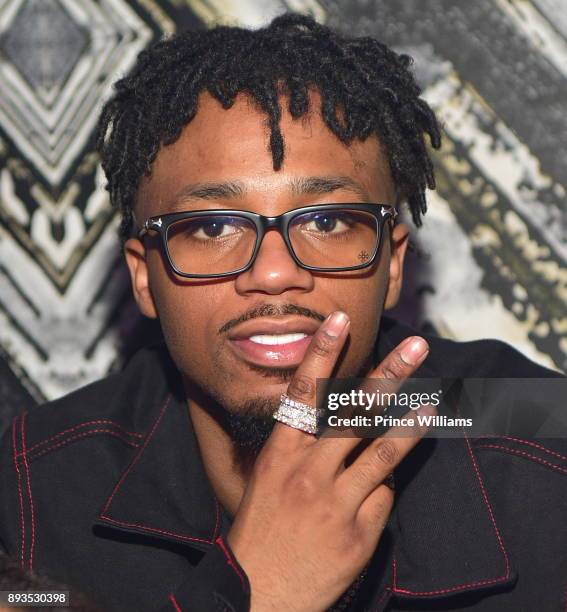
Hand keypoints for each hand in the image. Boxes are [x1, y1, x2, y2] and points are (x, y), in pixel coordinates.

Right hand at [227, 311, 432, 610]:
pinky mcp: (360, 532)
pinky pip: (383, 496)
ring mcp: (337, 502)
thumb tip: (337, 426)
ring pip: (383, 451)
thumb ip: (300, 449)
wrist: (260, 594)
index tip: (339, 321)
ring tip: (433, 401)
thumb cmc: (261, 529)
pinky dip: (381, 489)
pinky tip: (370, 497)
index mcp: (281, 455)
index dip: (322, 354)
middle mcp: (309, 471)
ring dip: (411, 423)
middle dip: (388, 375)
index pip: (304, 394)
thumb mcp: (267, 479)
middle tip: (415, 347)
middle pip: (355, 413)